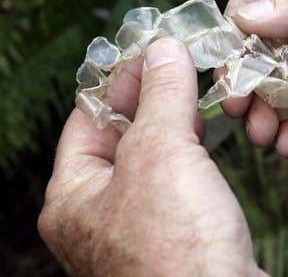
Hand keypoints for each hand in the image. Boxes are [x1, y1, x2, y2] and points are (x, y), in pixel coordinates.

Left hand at [38, 38, 263, 276]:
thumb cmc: (177, 246)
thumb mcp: (162, 153)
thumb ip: (162, 96)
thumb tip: (164, 50)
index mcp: (74, 197)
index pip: (87, 118)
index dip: (117, 79)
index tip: (148, 49)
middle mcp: (100, 215)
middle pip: (119, 138)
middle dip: (147, 98)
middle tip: (175, 63)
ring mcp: (138, 228)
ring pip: (150, 160)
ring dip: (170, 123)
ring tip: (192, 92)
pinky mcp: (176, 237)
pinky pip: (175, 182)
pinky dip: (187, 153)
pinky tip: (204, 138)